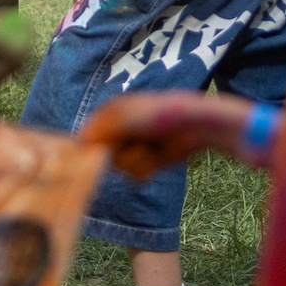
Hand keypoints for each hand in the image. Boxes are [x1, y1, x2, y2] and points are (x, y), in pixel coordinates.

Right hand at [77, 92, 257, 177]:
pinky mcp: (154, 161)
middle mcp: (128, 128)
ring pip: (121, 165)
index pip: (92, 130)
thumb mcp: (131, 115)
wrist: (203, 126)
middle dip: (118, 152)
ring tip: (152, 150)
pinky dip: (145, 170)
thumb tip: (81, 142)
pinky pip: (137, 174)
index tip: (93, 151)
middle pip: (105, 151)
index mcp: (119, 111)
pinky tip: (157, 161)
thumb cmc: (167, 113)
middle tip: (134, 144)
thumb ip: (103, 127)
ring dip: (135, 161)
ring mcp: (140, 145)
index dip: (92, 142)